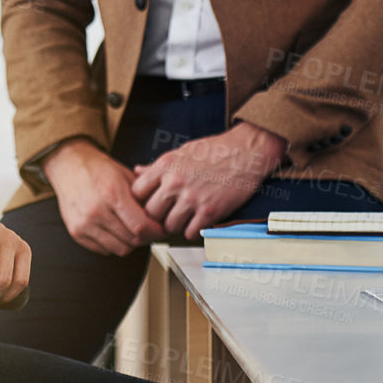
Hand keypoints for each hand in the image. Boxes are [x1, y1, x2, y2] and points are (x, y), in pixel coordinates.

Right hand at [42, 138, 166, 256]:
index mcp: (112, 193)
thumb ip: (143, 197)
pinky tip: (114, 230)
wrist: (68, 165)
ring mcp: (84, 223)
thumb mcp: (125, 175)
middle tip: (148, 230)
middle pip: (132, 240)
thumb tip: (160, 218)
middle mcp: (96, 210)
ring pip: (119, 249)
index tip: (160, 230)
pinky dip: (113, 244)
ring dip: (129, 242)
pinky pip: (104, 250)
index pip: (141, 226)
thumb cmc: (97, 169)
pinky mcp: (76, 232)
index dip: (155, 232)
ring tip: (130, 230)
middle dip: (145, 237)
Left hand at [129, 122, 286, 239]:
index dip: (140, 200)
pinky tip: (195, 222)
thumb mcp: (180, 152)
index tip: (148, 203)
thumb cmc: (214, 150)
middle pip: (150, 212)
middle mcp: (176, 182)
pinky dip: (190, 231)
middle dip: (156, 216)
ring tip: (181, 219)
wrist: (245, 151)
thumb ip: (157, 166)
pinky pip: (189, 232)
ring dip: (173, 226)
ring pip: (169, 226)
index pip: (137, 192)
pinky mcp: (210, 211)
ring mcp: (192, 198)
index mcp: (166, 165)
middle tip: (164, 215)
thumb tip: (136, 172)